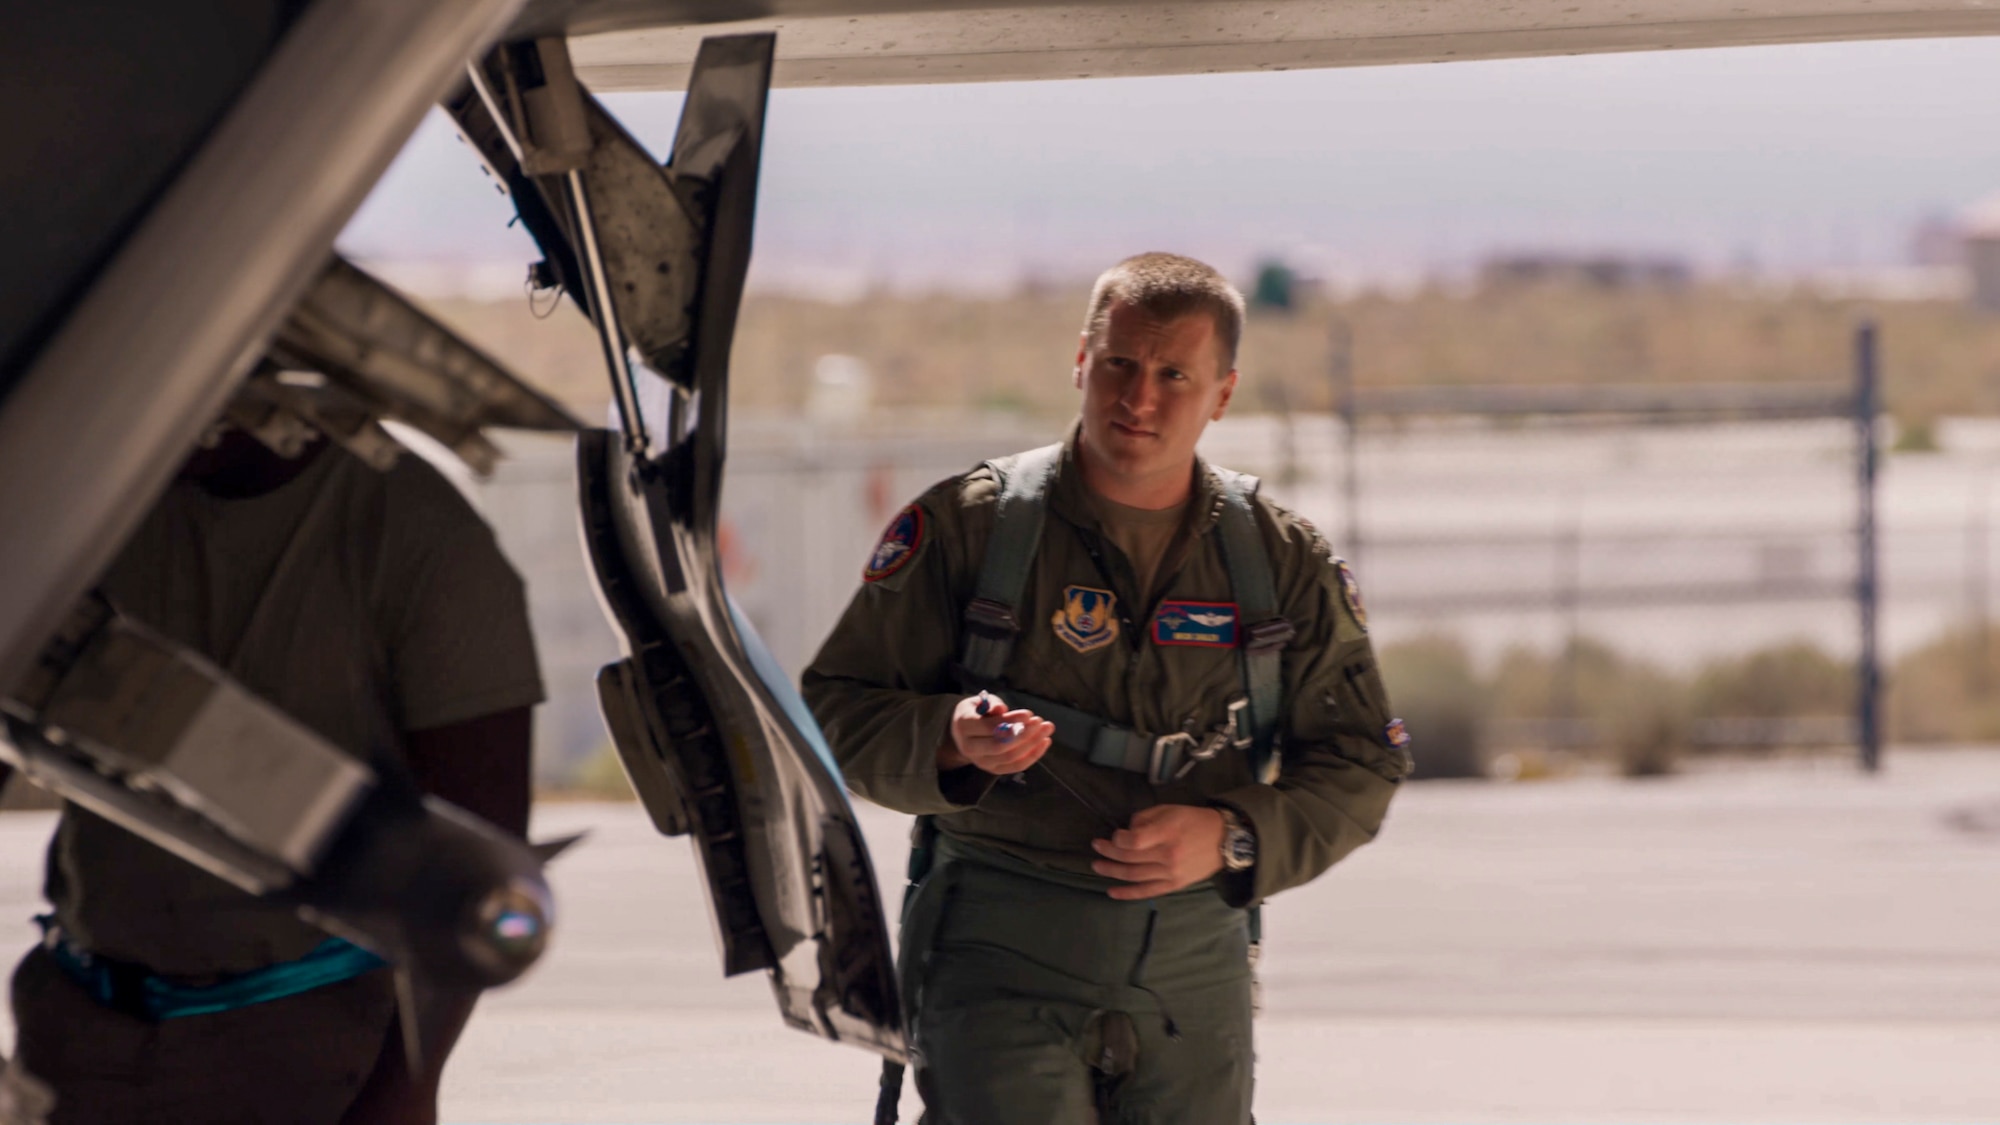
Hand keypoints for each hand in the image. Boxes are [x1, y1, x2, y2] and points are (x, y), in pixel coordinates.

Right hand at [938, 692, 1054, 774]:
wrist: (964, 732)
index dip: (1011, 721)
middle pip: (1000, 746)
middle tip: (1040, 722)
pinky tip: (1045, 741)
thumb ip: (991, 704)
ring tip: (1046, 728)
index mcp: (964, 726)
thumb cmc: (977, 712)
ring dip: (1032, 743)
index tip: (1029, 714)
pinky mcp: (993, 769)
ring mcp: (981, 762)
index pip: (989, 727)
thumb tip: (1001, 709)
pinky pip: (1016, 766)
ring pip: (1010, 757)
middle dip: (1024, 734)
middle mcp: (969, 748)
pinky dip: (1033, 755)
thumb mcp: (979, 701)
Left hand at [1090, 804, 1226, 899]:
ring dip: (1112, 871)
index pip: (1134, 841)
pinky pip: (1146, 892)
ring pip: (1134, 875)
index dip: (1118, 839)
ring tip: (1097, 866)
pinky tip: (1111, 891)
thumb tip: (1126, 832)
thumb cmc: (1194, 821)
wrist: (1224, 841)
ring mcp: (1170, 873)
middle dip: (1108, 852)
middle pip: (1130, 858)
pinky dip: (1127, 893)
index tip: (1113, 835)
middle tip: (1096, 847)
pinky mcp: (1174, 885)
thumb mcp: (1169, 809)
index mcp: (1167, 833)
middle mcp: (1168, 856)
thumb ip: (1144, 818)